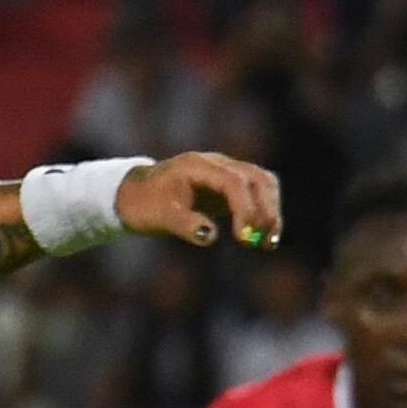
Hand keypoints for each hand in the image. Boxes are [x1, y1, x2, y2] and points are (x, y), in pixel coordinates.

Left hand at [119, 153, 286, 250]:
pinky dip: (265, 212)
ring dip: (271, 210)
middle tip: (266, 240)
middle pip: (257, 178)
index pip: (233, 181)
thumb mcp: (158, 217)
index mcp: (198, 166)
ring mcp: (225, 172)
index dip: (244, 208)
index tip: (243, 237)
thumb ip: (184, 225)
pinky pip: (257, 194)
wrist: (135, 195)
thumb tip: (211, 236)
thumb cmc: (144, 204)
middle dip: (265, 209)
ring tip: (269, 242)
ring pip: (262, 183)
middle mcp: (217, 164)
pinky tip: (264, 237)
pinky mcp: (229, 186)